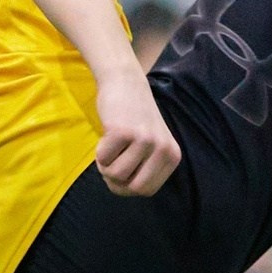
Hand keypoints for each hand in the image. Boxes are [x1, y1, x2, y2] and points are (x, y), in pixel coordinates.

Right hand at [94, 69, 181, 196]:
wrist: (125, 81)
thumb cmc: (134, 117)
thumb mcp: (152, 144)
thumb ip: (146, 169)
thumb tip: (127, 191)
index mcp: (172, 156)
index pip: (147, 191)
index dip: (128, 186)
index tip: (122, 169)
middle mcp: (163, 149)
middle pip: (134, 189)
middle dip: (116, 182)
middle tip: (110, 164)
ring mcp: (144, 140)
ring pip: (116, 175)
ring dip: (105, 166)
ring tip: (109, 147)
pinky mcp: (124, 132)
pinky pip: (103, 159)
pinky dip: (99, 152)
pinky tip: (106, 135)